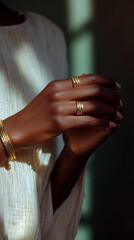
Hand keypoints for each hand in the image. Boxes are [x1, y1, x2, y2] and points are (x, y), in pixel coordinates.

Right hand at [3, 74, 122, 152]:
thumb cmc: (36, 114)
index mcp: (57, 85)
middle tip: (120, 102)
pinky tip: (109, 125)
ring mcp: (58, 108)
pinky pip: (87, 121)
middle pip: (93, 90)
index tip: (117, 86)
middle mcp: (58, 94)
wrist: (18, 128)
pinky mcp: (59, 123)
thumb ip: (66, 89)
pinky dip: (101, 123)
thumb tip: (85, 80)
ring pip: (93, 106)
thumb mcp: (49, 95)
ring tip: (118, 115)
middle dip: (111, 96)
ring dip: (109, 111)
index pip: (88, 78)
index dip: (106, 81)